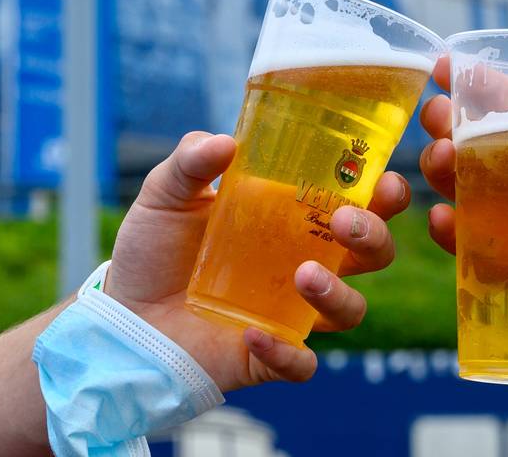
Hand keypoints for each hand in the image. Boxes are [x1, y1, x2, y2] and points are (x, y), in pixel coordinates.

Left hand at [105, 131, 408, 390]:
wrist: (123, 315)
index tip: (382, 179)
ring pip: (351, 310)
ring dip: (339, 293)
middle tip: (345, 222)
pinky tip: (254, 334)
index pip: (359, 201)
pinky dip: (286, 354)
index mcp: (296, 218)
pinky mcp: (270, 356)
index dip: (384, 193)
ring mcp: (293, 313)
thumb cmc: (156, 249)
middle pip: (374, 254)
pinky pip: (301, 365)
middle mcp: (306, 263)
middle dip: (374, 236)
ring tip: (303, 275)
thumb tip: (224, 142)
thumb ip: (190, 161)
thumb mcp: (166, 194)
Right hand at [419, 59, 507, 355]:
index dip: (472, 82)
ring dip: (438, 167)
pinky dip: (448, 229)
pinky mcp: (506, 254)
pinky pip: (466, 239)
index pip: (504, 102)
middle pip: (469, 139)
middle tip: (438, 114)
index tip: (442, 64)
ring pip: (458, 183)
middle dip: (444, 121)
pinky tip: (445, 217)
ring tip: (441, 157)